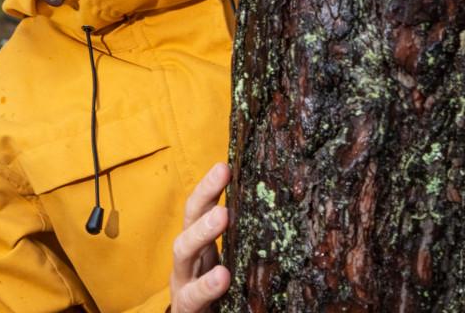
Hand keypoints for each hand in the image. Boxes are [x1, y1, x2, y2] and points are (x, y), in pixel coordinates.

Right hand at [170, 162, 230, 312]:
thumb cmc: (220, 295)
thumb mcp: (232, 263)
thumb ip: (244, 241)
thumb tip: (282, 209)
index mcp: (199, 245)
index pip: (200, 208)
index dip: (209, 187)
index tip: (225, 165)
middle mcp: (187, 259)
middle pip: (189, 220)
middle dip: (204, 198)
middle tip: (223, 175)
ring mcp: (183, 284)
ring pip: (184, 253)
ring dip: (201, 232)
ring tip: (221, 217)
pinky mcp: (186, 309)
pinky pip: (192, 297)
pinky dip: (206, 287)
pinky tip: (222, 279)